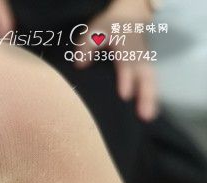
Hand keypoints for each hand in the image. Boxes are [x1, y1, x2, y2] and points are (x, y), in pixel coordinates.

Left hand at [75, 0, 157, 120]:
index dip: (126, 80)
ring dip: (150, 99)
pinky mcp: (146, 69)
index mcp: (126, 46)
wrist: (130, 15)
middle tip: (144, 114)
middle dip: (145, 94)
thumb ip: (87, 46)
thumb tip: (80, 64)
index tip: (125, 95)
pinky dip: (152, 98)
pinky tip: (149, 114)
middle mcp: (138, 56)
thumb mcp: (96, 30)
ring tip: (148, 117)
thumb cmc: (110, 26)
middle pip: (145, 76)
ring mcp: (144, 62)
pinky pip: (151, 83)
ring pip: (150, 81)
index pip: (127, 65)